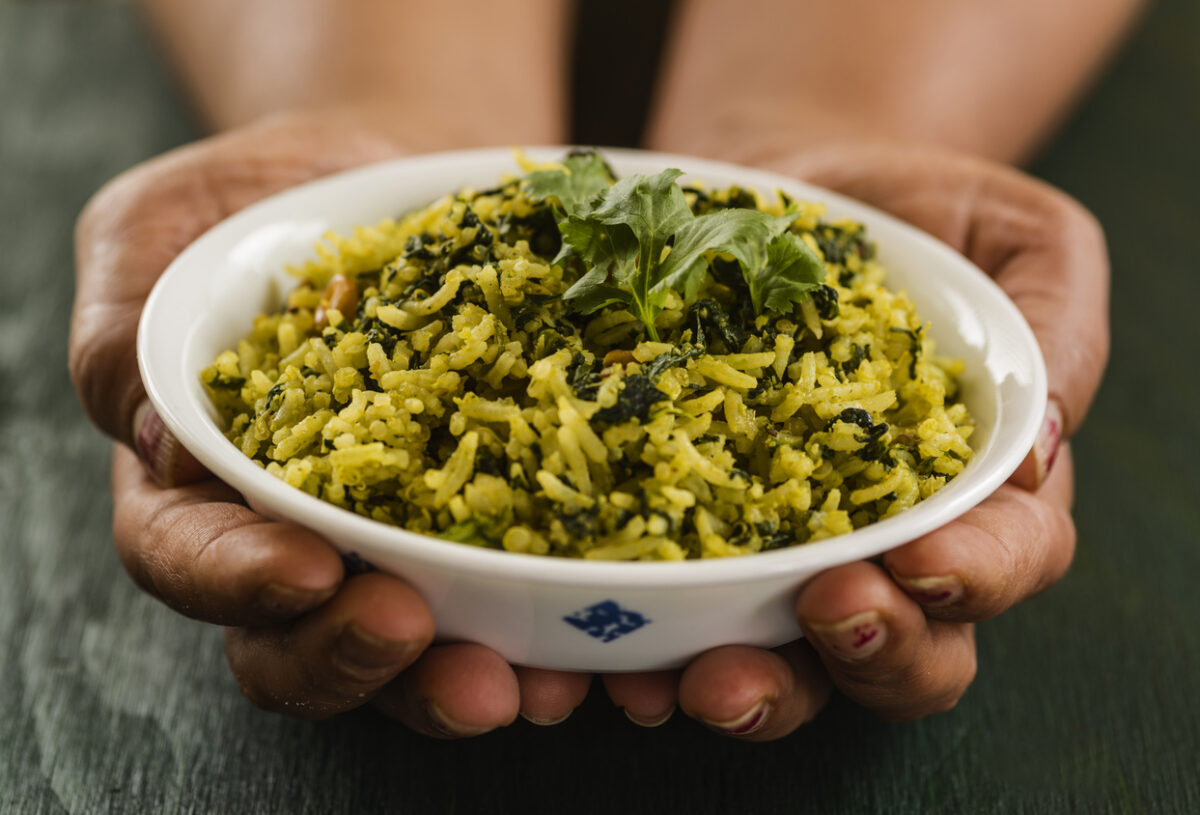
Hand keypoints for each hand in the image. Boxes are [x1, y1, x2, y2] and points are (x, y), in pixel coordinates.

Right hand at [70, 111, 591, 734]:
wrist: (373, 173)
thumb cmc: (248, 203)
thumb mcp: (157, 232)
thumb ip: (128, 334)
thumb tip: (162, 444)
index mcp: (190, 480)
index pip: (188, 555)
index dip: (239, 581)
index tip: (310, 570)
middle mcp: (287, 529)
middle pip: (297, 639)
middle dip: (357, 655)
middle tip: (419, 636)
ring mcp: (391, 532)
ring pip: (407, 644)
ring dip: (459, 676)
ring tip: (528, 681)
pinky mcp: (480, 516)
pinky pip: (506, 586)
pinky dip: (541, 623)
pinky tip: (587, 633)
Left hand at [604, 144, 1108, 737]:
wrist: (781, 191)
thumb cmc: (915, 214)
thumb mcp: (1017, 235)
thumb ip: (1053, 327)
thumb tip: (1039, 447)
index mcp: (983, 488)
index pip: (1008, 558)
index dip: (976, 576)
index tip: (918, 561)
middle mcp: (889, 544)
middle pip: (910, 648)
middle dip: (874, 651)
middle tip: (824, 613)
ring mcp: (784, 555)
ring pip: (794, 664)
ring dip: (756, 688)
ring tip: (702, 680)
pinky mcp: (694, 543)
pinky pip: (679, 619)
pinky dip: (651, 654)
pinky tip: (615, 666)